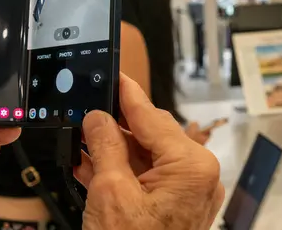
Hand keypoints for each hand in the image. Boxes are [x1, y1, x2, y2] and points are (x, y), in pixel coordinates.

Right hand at [75, 74, 224, 229]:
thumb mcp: (110, 191)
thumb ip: (105, 146)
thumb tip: (97, 117)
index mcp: (191, 166)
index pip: (152, 117)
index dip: (128, 94)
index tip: (115, 76)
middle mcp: (197, 176)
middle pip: (151, 134)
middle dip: (116, 124)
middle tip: (88, 112)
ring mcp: (188, 193)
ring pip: (147, 156)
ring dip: (114, 149)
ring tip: (83, 138)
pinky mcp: (176, 207)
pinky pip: (147, 177)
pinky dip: (122, 171)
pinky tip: (92, 164)